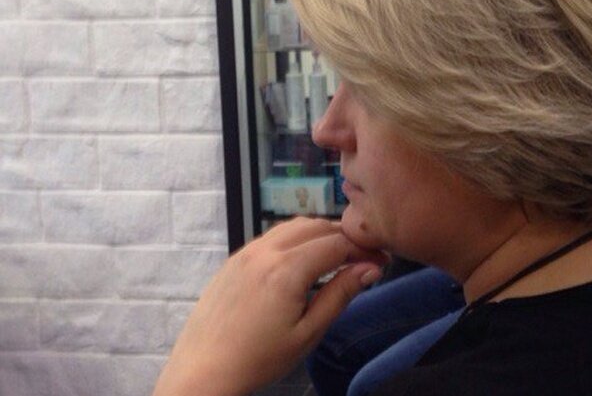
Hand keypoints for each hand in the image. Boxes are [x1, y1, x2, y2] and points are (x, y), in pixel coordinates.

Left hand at [152, 217, 386, 395]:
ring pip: (293, 226)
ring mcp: (246, 252)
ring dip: (320, 234)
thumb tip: (370, 269)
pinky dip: (296, 239)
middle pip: (317, 226)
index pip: (337, 243)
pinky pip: (272, 236)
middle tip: (363, 258)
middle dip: (344, 237)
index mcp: (286, 270)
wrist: (203, 371)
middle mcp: (265, 251)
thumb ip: (340, 294)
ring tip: (337, 257)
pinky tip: (303, 262)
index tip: (381, 262)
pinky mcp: (234, 259)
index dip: (364, 250)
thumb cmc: (258, 359)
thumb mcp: (308, 332)